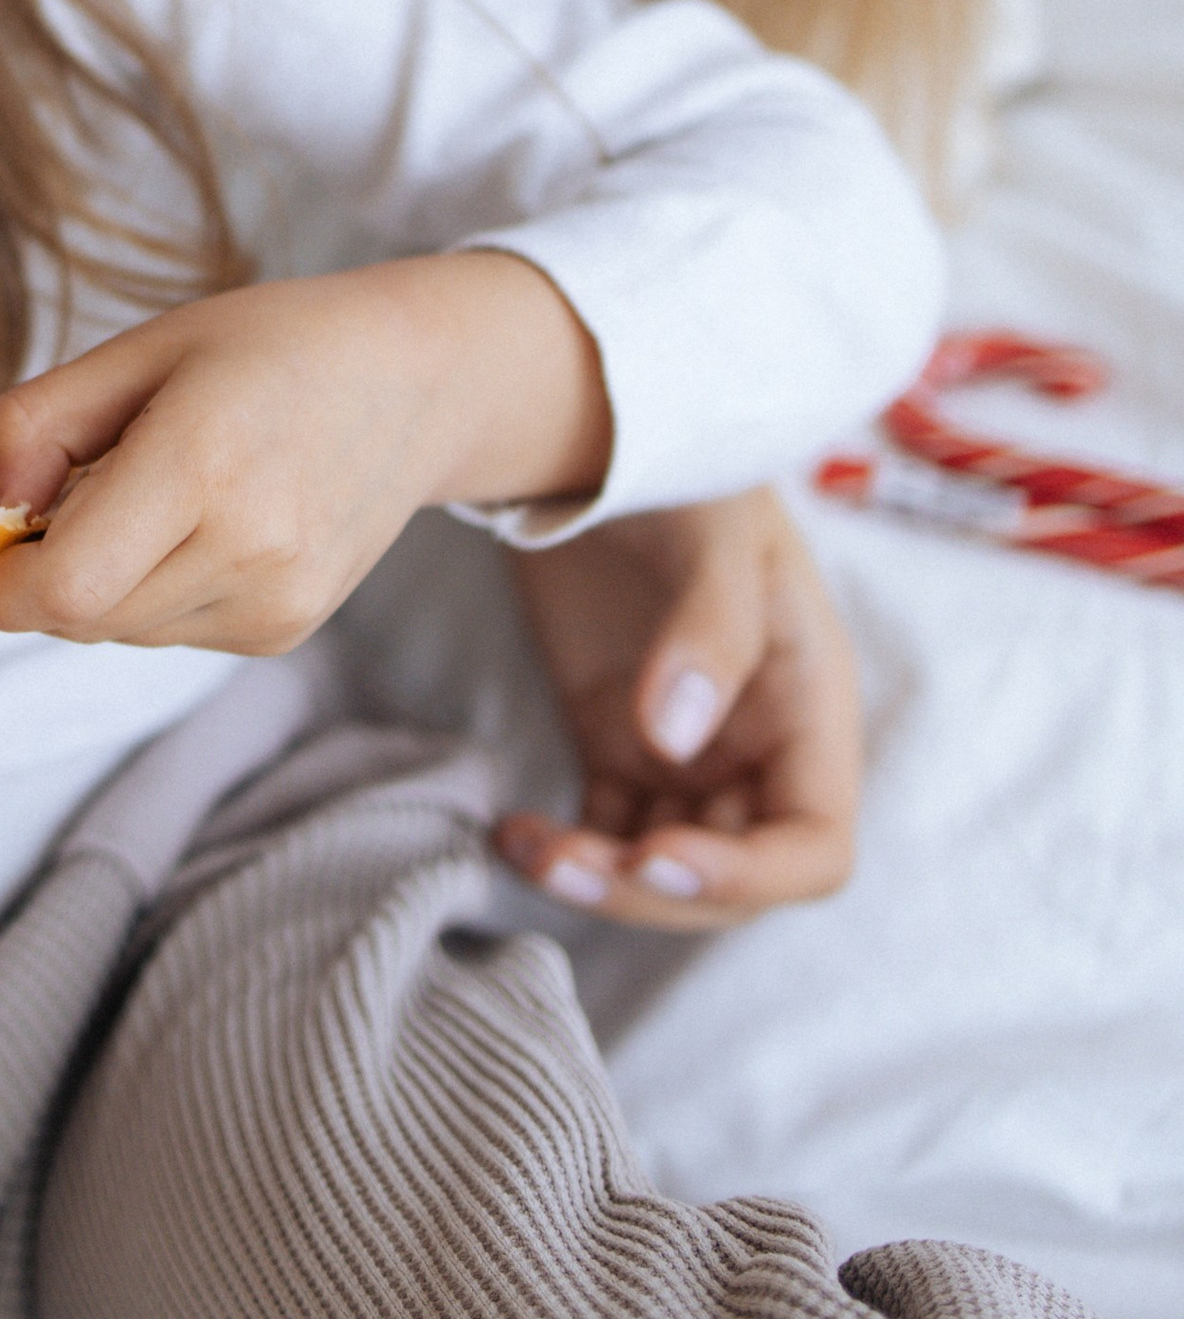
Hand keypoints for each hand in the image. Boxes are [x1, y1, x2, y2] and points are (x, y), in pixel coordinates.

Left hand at [0, 256, 611, 655]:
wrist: (417, 383)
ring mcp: (275, 604)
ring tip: (148, 493)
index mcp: (204, 466)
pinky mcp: (284, 631)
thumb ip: (37, 424)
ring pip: (118, 631)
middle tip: (63, 491)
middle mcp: (250, 552)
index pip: (61, 589)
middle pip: (79, 617)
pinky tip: (196, 524)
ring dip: (97, 580)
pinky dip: (149, 590)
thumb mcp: (140, 347)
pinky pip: (167, 632)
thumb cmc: (270, 347)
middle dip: (40, 571)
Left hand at [492, 488, 859, 929]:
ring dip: (598, 880)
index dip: (748, 878)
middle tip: (569, 865)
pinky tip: (506, 834)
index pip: (812, 846)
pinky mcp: (618, 746)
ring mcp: (686, 753)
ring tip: (527, 849)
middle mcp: (757, 746)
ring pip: (658, 866)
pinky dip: (560, 852)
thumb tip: (674, 742)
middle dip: (652, 889)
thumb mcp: (713, 534)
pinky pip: (601, 834)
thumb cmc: (680, 469)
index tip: (656, 858)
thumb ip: (708, 632)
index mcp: (807, 707)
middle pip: (730, 876)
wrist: (594, 429)